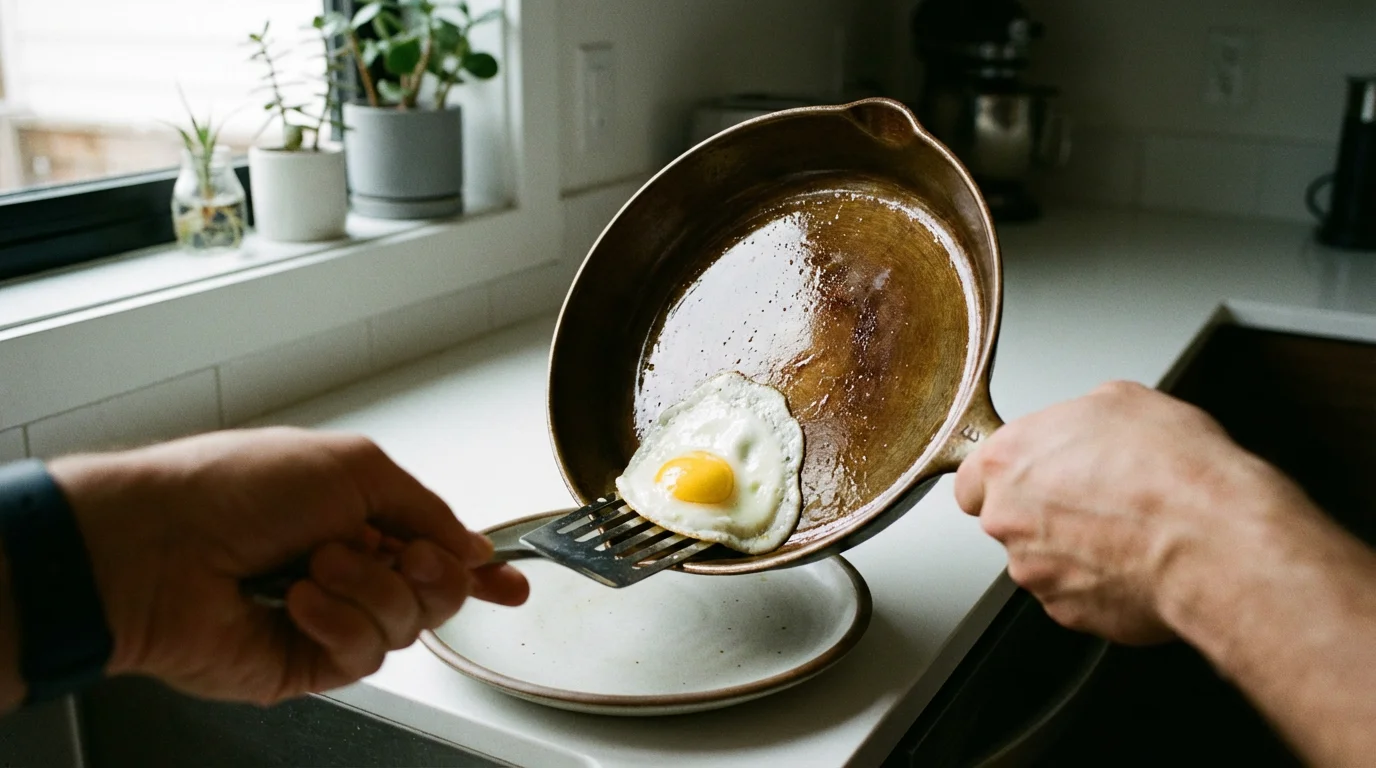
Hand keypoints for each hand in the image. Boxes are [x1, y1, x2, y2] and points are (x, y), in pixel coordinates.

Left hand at [48, 427, 528, 704]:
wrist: (157, 545)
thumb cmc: (233, 487)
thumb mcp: (355, 466)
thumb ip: (426, 508)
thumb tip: (471, 546)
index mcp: (357, 517)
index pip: (434, 550)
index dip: (477, 570)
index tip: (512, 585)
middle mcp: (348, 570)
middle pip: (436, 593)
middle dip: (429, 571)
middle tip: (399, 551)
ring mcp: (328, 620)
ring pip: (407, 625)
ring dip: (369, 587)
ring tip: (314, 566)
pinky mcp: (305, 664)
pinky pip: (365, 655)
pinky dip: (338, 621)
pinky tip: (298, 602)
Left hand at [954, 381, 1318, 644]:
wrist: (1215, 543)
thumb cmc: (1175, 473)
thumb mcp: (1123, 401)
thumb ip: (1078, 417)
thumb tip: (1084, 427)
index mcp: (1008, 460)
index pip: (972, 475)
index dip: (1006, 475)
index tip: (1031, 473)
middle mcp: (1007, 518)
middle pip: (1007, 517)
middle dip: (1042, 510)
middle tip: (1096, 497)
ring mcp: (1034, 571)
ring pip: (1040, 558)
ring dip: (1071, 548)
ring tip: (1125, 530)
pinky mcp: (1067, 611)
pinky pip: (1074, 594)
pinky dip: (1098, 582)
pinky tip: (1135, 561)